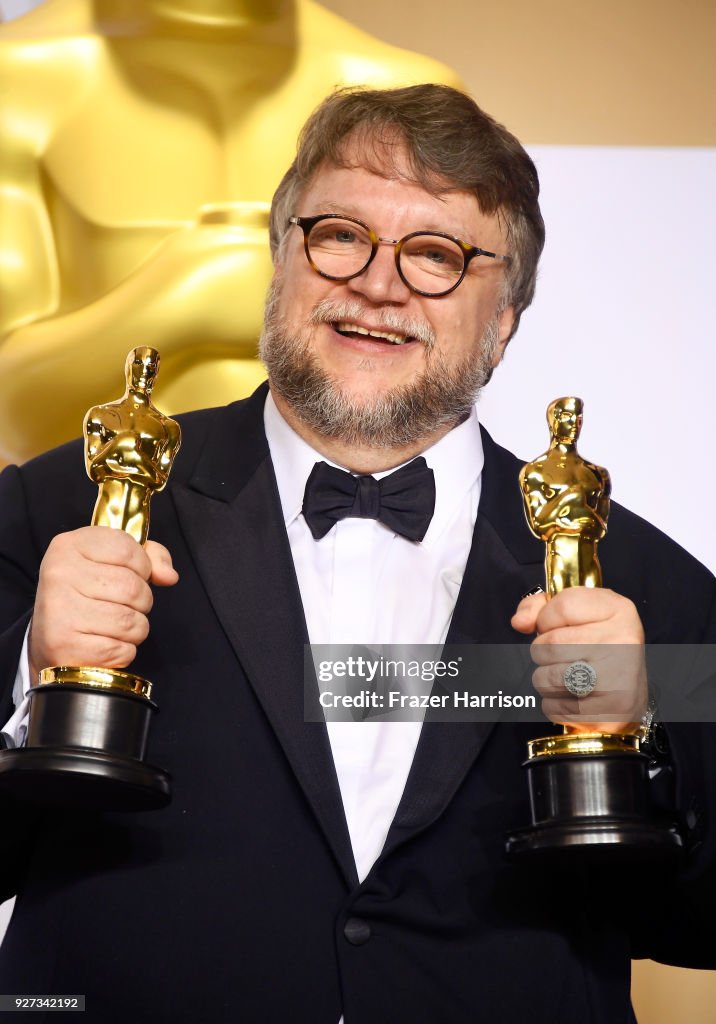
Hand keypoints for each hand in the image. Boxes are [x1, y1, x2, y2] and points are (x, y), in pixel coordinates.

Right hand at [28, 526, 177, 681]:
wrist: (50, 637)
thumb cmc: (87, 594)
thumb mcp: (112, 562)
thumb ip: (149, 557)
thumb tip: (169, 576)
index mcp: (69, 545)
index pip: (126, 548)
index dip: (142, 566)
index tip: (134, 574)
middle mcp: (60, 573)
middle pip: (132, 587)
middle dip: (142, 601)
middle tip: (126, 605)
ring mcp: (59, 609)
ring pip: (130, 621)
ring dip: (136, 628)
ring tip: (117, 626)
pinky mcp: (64, 644)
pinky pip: (121, 649)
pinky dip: (124, 650)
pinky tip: (106, 644)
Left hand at [511, 588, 647, 732]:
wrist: (630, 695)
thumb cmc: (599, 648)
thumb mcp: (577, 613)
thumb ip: (539, 607)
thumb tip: (520, 622)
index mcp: (618, 609)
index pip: (562, 606)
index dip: (546, 619)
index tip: (553, 626)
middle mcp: (622, 640)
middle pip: (550, 643)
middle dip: (542, 651)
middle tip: (560, 656)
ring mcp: (618, 677)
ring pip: (547, 677)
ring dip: (545, 680)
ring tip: (565, 677)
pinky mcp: (608, 710)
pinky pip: (554, 707)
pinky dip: (554, 705)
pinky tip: (573, 698)